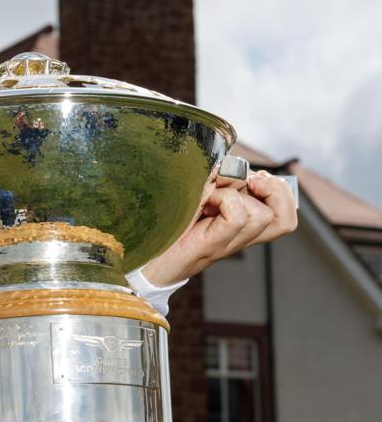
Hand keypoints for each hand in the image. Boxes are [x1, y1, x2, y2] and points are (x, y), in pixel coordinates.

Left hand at [142, 170, 297, 285]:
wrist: (136, 257)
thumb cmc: (160, 224)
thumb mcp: (192, 194)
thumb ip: (214, 180)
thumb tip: (230, 164)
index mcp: (237, 226)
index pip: (283, 216)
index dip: (279, 191)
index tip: (255, 178)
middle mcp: (237, 237)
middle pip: (284, 218)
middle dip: (273, 189)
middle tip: (248, 181)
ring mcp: (225, 243)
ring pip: (263, 215)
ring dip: (239, 194)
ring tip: (213, 195)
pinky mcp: (209, 245)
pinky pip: (238, 217)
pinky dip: (224, 201)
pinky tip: (204, 203)